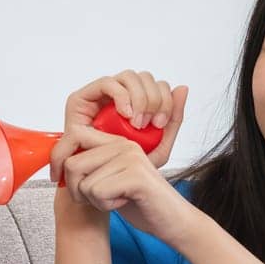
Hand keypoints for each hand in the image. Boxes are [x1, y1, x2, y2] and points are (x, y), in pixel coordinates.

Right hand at [53, 70, 188, 176]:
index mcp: (137, 104)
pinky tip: (125, 114)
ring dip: (138, 98)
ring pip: (129, 76)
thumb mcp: (158, 147)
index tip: (160, 124)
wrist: (100, 187)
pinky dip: (121, 96)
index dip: (164, 99)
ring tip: (136, 123)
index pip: (157, 86)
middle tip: (149, 124)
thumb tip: (182, 88)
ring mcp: (100, 95)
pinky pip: (107, 83)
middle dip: (153, 98)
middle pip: (144, 78)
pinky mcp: (81, 98)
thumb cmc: (124, 169)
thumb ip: (173, 120)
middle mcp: (119, 96)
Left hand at [55, 128, 200, 247]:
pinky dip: (106, 205)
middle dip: (77, 189)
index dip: (58, 159)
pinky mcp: (136, 176)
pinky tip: (124, 203)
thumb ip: (87, 168)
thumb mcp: (108, 180)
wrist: (172, 221)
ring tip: (115, 199)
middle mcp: (123, 144)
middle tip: (97, 198)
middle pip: (72, 164)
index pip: (72, 135)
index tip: (58, 179)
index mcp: (115, 142)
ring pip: (84, 182)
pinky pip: (98, 192)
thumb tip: (58, 165)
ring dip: (94, 200)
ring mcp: (130, 158)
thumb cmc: (140, 203)